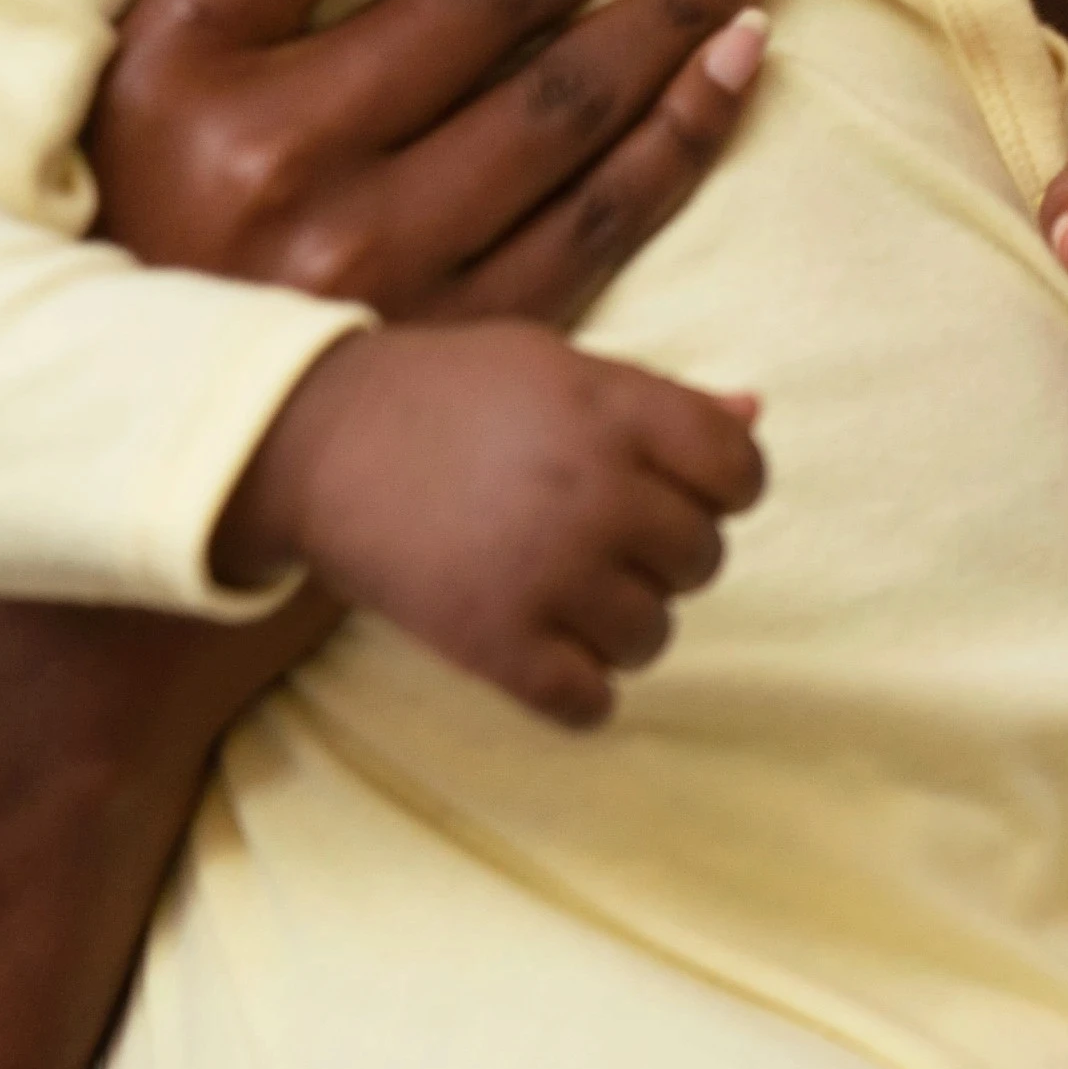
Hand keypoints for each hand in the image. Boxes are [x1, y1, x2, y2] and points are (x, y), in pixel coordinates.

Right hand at [90, 0, 775, 323]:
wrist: (159, 438)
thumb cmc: (149, 224)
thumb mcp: (139, 76)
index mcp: (179, 65)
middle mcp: (277, 157)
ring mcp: (382, 258)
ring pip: (573, 99)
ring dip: (679, 13)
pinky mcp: (466, 336)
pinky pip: (610, 213)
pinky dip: (688, 127)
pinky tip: (738, 65)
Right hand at [217, 323, 765, 724]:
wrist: (312, 441)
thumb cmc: (445, 396)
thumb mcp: (556, 365)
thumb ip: (658, 399)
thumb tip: (755, 413)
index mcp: (616, 410)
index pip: (742, 470)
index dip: (724, 488)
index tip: (677, 493)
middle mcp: (594, 490)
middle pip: (702, 559)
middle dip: (663, 556)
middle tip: (598, 541)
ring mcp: (547, 571)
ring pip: (653, 636)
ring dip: (622, 626)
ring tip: (565, 595)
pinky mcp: (494, 642)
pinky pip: (589, 703)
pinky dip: (581, 693)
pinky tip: (550, 658)